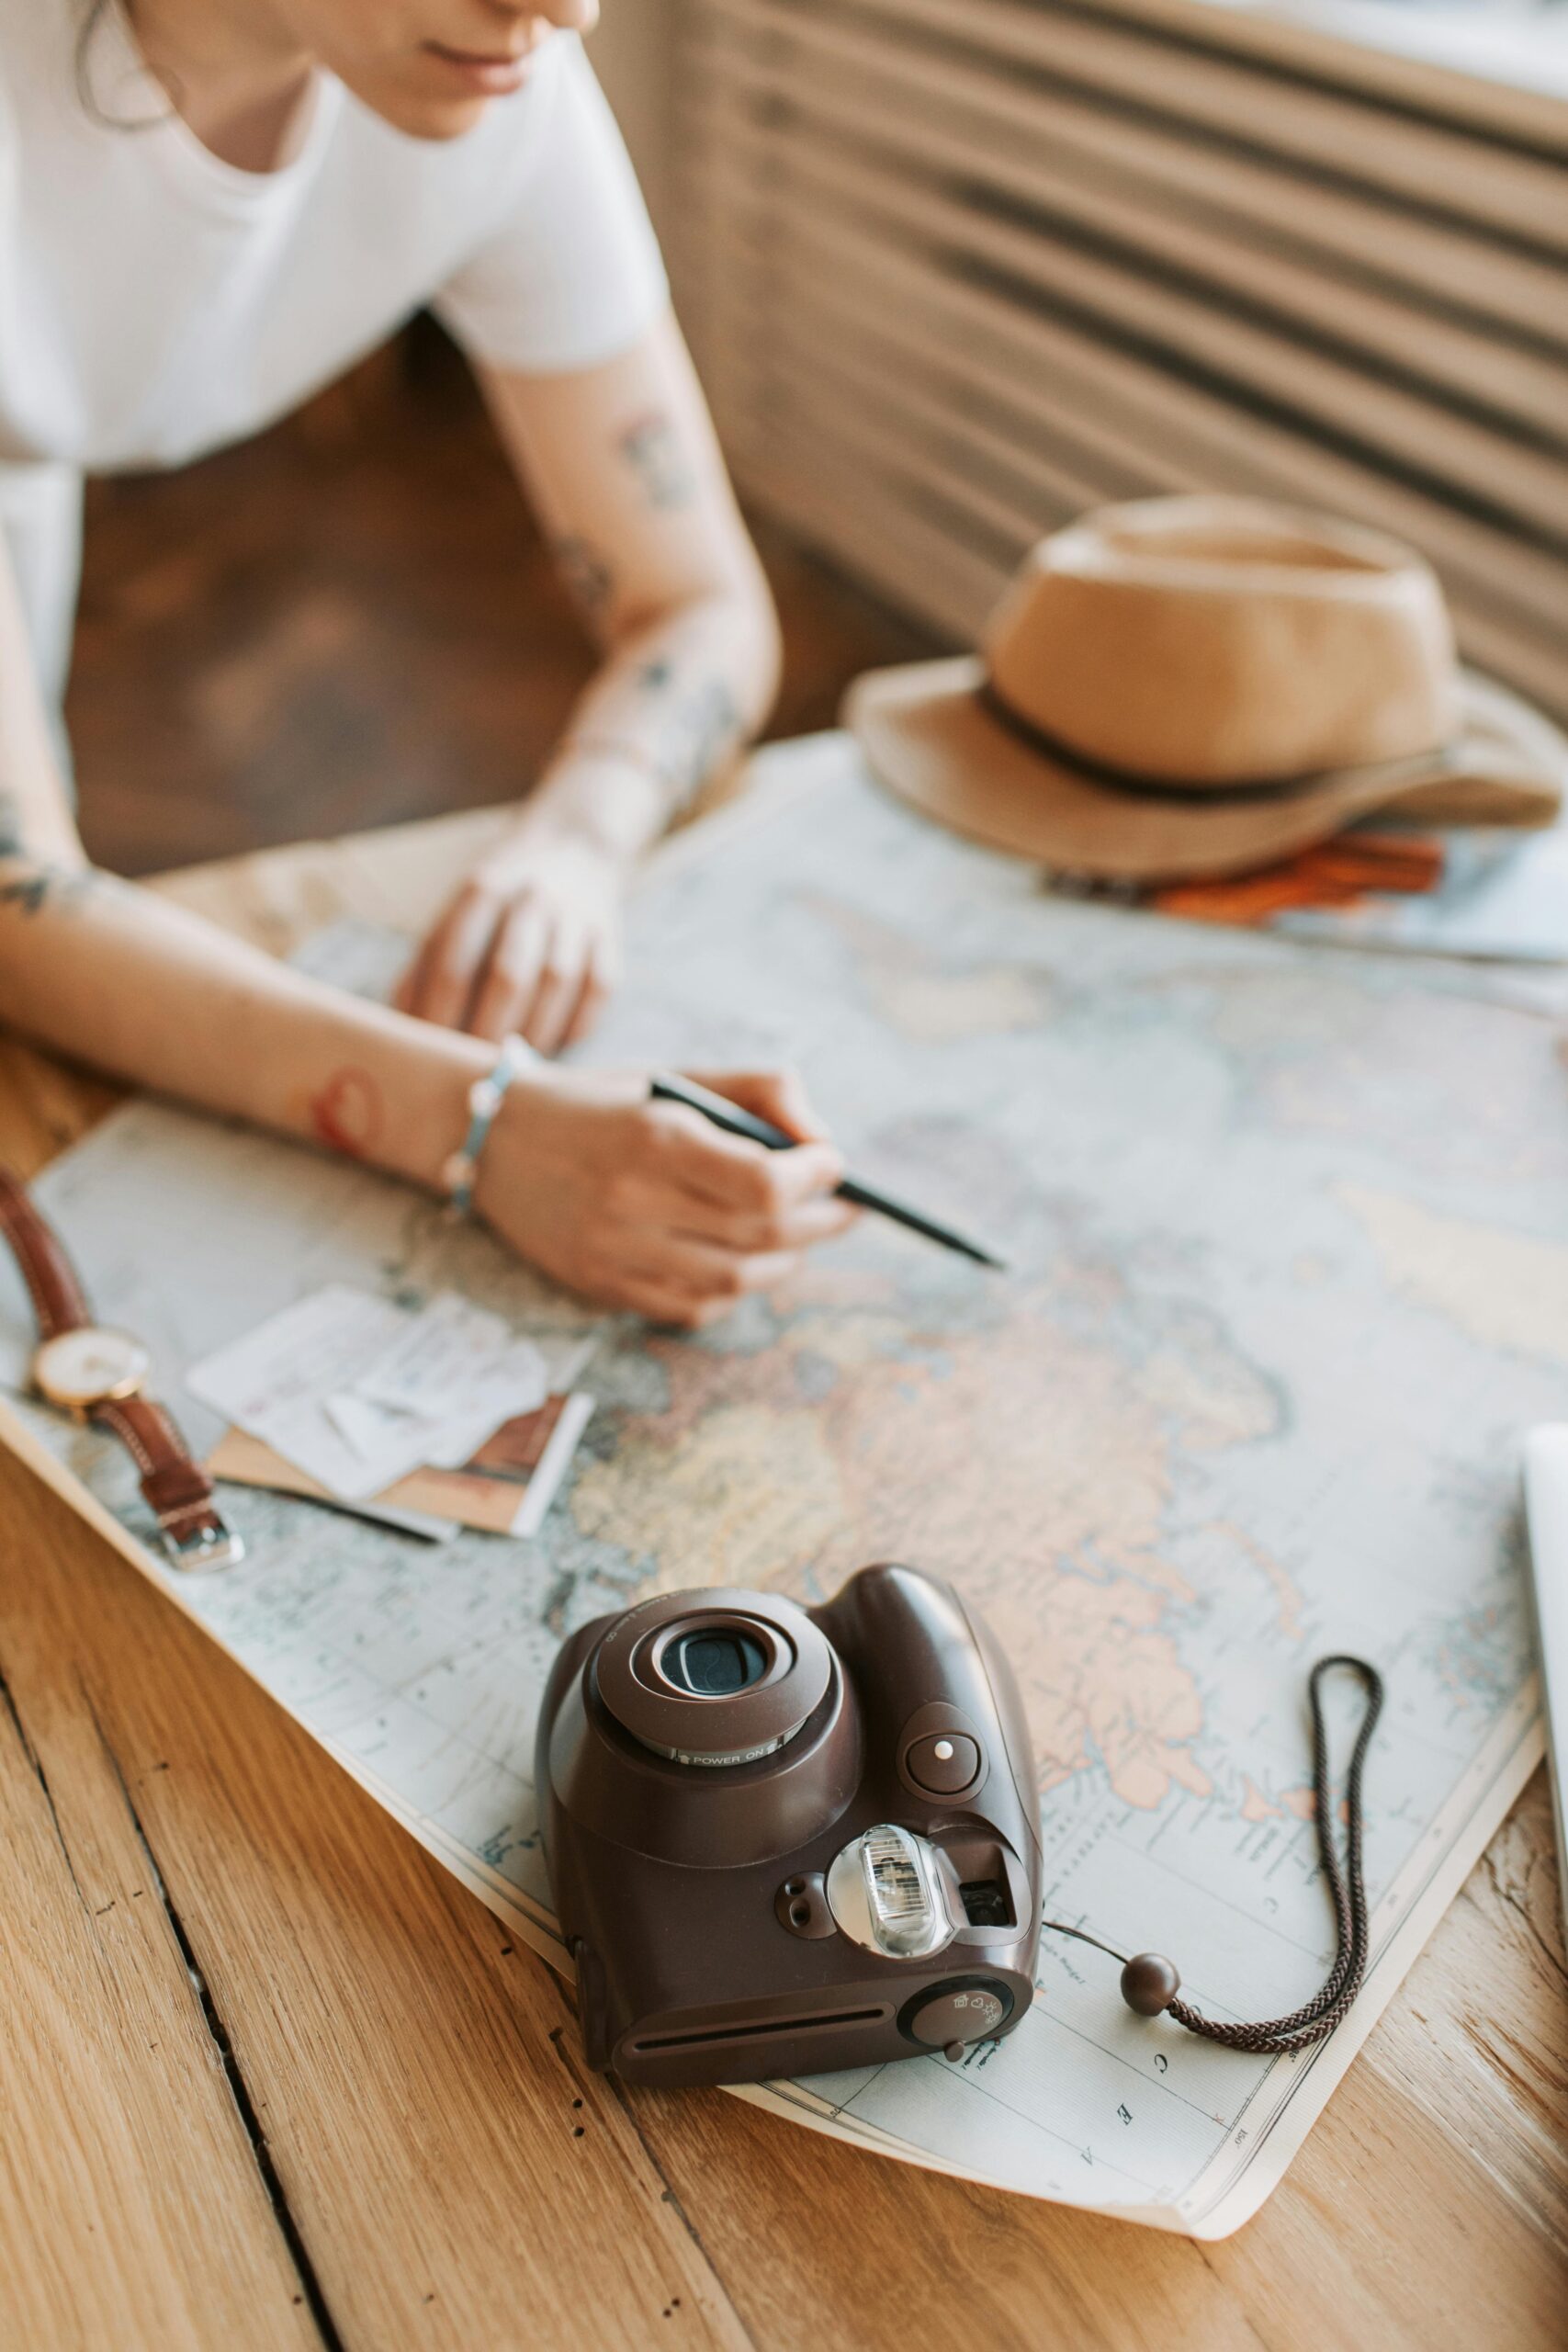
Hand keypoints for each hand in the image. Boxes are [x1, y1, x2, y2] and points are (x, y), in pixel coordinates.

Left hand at [395, 827, 624, 1052]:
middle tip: (474, 1071)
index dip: (441, 1017)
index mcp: (482, 890)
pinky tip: (554, 1044)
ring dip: (533, 1034)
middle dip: (487, 1032)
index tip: (430, 1055)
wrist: (573, 849)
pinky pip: (598, 990)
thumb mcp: (453, 913)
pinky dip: (575, 1025)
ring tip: (514, 1066)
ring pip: (556, 986)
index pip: (454, 965)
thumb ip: (425, 966)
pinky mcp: (610, 938)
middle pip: (508, 977)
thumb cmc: (498, 901)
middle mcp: (532, 898)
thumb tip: (404, 1029)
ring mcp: (576, 916)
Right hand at [473, 1065, 856, 1324]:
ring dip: (783, 1263)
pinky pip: (690, 1309)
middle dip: (819, 1222)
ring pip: (733, 1282)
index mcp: (656, 1137)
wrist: (492, 1138)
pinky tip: (742, 1266)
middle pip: (760, 1235)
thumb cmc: (602, 1104)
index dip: (816, 1177)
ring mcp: (614, 1251)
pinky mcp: (600, 1286)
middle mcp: (633, 1200)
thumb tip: (823, 1139)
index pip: (764, 1182)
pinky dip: (731, 1294)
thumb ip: (759, 1092)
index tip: (833, 1164)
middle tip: (843, 1209)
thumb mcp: (676, 1078)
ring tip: (798, 1238)